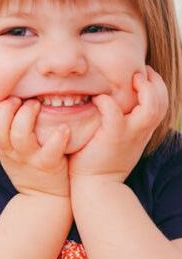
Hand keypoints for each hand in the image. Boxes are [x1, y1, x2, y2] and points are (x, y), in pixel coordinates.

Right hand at [0, 93, 70, 197]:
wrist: (45, 198)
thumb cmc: (27, 164)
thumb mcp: (7, 148)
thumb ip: (2, 127)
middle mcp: (10, 151)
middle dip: (4, 109)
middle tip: (17, 99)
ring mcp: (28, 158)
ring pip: (20, 136)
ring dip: (27, 116)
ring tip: (36, 104)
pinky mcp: (48, 165)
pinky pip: (50, 151)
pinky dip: (57, 138)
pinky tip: (64, 128)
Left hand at [68, 66, 168, 185]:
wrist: (96, 186)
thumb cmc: (100, 160)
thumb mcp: (118, 138)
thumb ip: (121, 120)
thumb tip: (110, 99)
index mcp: (143, 130)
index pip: (160, 103)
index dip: (156, 86)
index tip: (143, 74)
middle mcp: (141, 131)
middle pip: (162, 102)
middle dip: (155, 82)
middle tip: (140, 71)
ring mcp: (129, 135)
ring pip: (151, 108)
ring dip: (144, 89)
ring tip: (131, 79)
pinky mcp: (112, 138)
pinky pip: (115, 114)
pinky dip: (108, 102)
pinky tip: (98, 98)